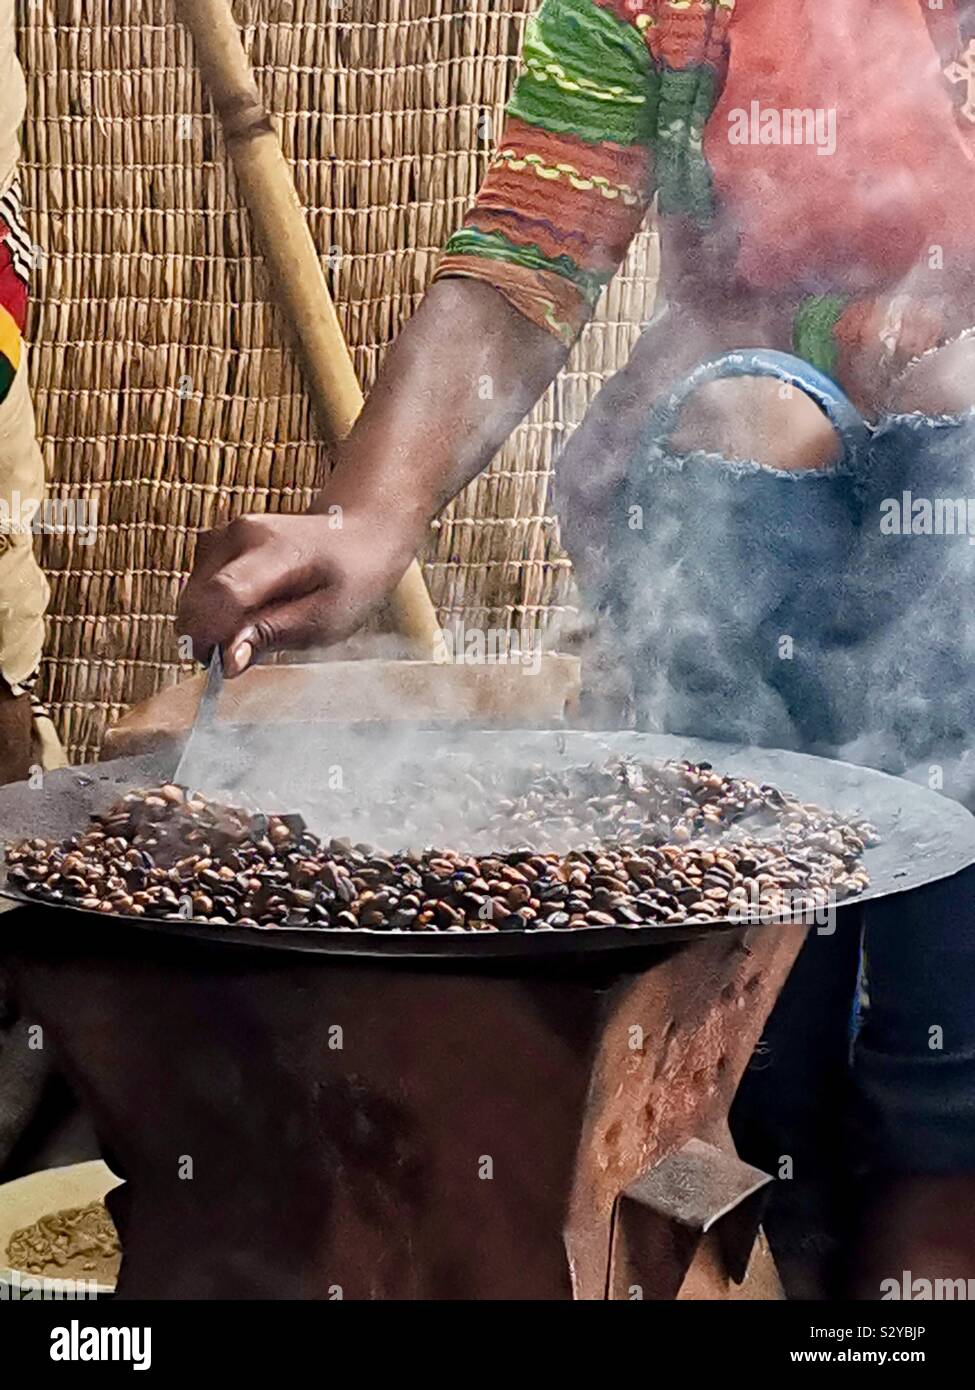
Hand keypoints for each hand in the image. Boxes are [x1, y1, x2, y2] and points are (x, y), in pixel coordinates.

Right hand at [177, 505, 418, 674]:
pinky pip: (197, 590)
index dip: (211, 635)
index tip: (218, 666)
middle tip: (243, 654)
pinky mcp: (214, 544)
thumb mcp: (326, 619)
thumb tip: (226, 659)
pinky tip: (248, 614)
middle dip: (208, 636)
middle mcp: (239, 535)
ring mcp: (223, 535)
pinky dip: (212, 612)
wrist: (357, 535)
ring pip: (191, 597)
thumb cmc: (349, 580)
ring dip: (210, 625)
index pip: (224, 593)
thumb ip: (273, 636)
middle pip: (198, 598)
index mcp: (275, 550)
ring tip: (257, 628)